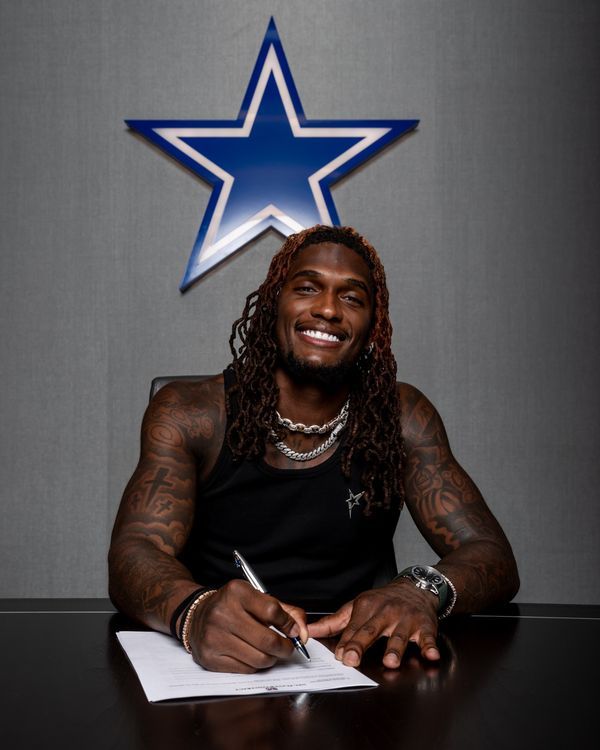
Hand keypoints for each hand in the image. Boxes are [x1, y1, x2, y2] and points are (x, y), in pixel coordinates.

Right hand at [187, 579, 307, 672]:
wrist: (197, 616)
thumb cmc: (232, 607)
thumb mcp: (256, 598)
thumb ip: (284, 611)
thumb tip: (302, 632)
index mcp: (236, 592)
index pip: (272, 611)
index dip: (289, 624)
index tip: (294, 630)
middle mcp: (223, 613)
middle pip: (268, 640)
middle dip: (285, 647)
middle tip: (288, 647)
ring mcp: (215, 637)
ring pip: (259, 659)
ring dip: (272, 659)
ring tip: (270, 651)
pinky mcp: (211, 658)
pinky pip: (246, 670)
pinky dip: (256, 666)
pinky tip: (253, 655)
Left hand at [307, 580, 439, 668]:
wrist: (415, 588)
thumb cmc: (382, 602)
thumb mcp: (356, 607)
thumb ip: (334, 622)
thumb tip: (309, 631)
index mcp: (367, 607)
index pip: (353, 628)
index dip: (346, 643)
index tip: (340, 656)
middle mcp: (386, 612)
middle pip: (371, 630)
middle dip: (360, 644)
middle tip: (352, 659)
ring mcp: (406, 619)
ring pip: (399, 635)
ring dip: (395, 648)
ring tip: (390, 661)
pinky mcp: (425, 626)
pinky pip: (428, 637)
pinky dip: (430, 646)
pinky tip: (431, 655)